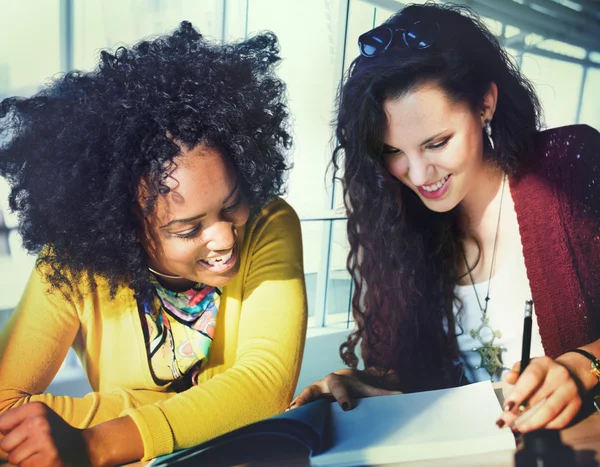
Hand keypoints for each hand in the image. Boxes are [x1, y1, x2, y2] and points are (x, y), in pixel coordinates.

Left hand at [0, 402, 87, 466]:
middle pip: (4, 444)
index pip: (1, 423)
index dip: (7, 433)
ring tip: (39, 452)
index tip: (21, 435)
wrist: (82, 447)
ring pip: (13, 458)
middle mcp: (39, 421)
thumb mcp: (36, 419)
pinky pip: (24, 466)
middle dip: (15, 449)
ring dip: (23, 459)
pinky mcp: (47, 458)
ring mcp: (44, 439)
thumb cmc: (52, 435)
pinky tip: (44, 459)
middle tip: (34, 445)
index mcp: (36, 408)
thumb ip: (12, 423)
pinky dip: (32, 466)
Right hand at [287, 368, 401, 411]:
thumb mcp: (371, 389)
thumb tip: (404, 396)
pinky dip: (294, 409)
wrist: (348, 379)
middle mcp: (324, 384)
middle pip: (314, 389)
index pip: (340, 387)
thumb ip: (385, 393)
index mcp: (340, 380)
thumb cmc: (359, 386)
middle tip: (301, 406)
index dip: (342, 396)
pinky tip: (286, 416)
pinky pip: (300, 404)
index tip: (346, 406)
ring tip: (288, 412)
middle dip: (308, 397)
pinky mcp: (310, 400)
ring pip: (304, 396)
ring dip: (296, 404)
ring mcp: (315, 392)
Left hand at [496, 356, 587, 432]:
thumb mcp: (528, 365)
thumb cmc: (542, 371)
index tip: (506, 408)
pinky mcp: (577, 404)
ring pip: (550, 413)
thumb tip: (508, 377)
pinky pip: (561, 421)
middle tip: (504, 423)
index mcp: (544, 364)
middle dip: (518, 414)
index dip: (518, 394)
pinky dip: (546, 426)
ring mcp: (571, 391)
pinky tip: (535, 427)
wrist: (571, 372)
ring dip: (531, 424)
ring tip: (517, 429)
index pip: (531, 378)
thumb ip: (517, 371)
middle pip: (538, 399)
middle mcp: (560, 376)